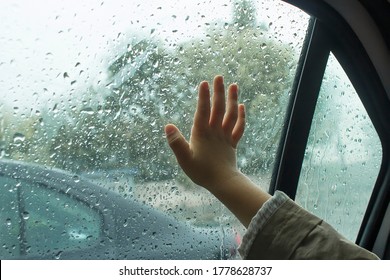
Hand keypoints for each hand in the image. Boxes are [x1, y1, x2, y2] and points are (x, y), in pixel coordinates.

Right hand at [164, 75, 244, 190]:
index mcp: (202, 133)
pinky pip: (239, 127)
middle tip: (219, 76)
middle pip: (218, 108)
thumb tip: (167, 125)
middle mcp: (215, 131)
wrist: (222, 182)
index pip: (202, 111)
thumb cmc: (201, 171)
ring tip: (234, 85)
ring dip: (232, 99)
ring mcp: (225, 136)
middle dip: (218, 92)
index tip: (204, 82)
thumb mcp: (184, 159)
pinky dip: (241, 116)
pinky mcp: (232, 143)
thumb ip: (176, 142)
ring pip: (231, 115)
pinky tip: (242, 107)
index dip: (203, 96)